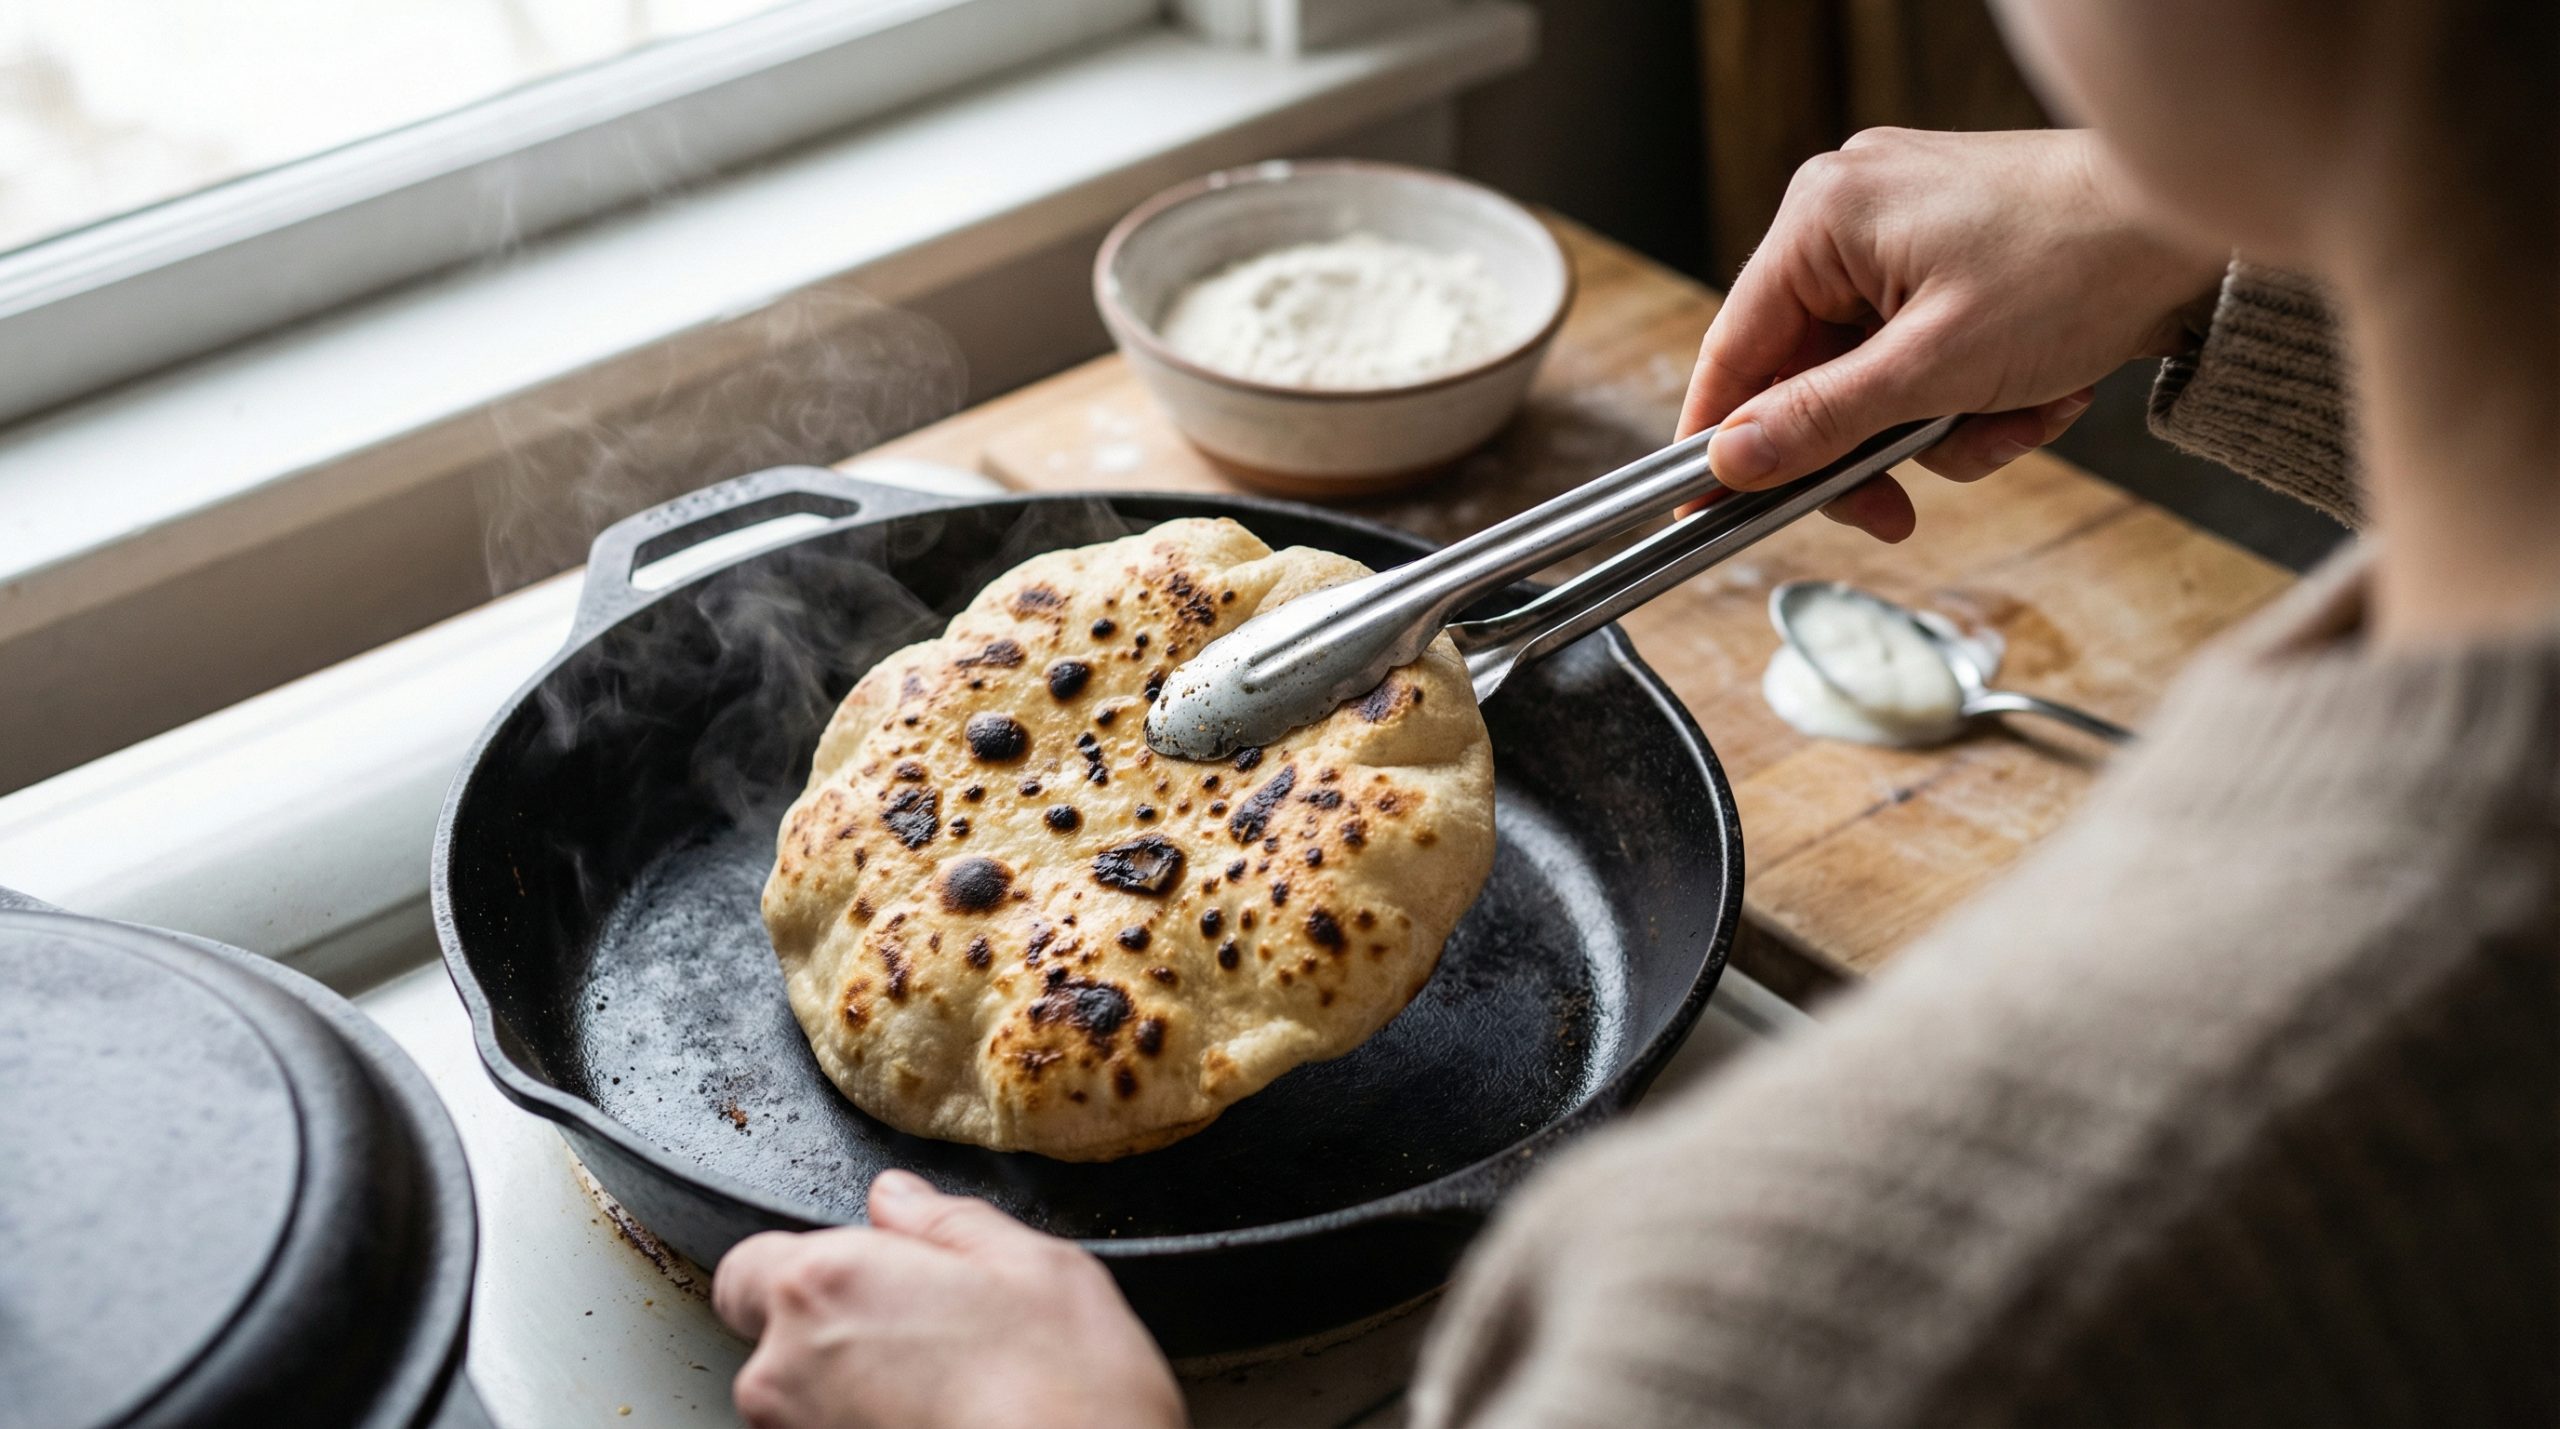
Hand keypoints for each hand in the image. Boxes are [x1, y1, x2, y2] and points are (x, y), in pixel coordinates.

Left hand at [714, 1171, 1184, 1428]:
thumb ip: (946, 1223)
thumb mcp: (1035, 1268)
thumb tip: (900, 1200)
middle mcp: (787, 1370)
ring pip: (808, 1402)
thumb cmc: (1065, 1392)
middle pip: (778, 1341)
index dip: (805, 1269)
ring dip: (856, 1391)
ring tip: (946, 1393)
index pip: (748, 1268)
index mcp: (827, 1284)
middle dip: (840, 1333)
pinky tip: (940, 1424)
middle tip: (930, 1337)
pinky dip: (873, 1428)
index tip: (865, 1276)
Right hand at [1683, 128, 2225, 539]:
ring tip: (2012, 422)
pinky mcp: (1957, 257)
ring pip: (1877, 378)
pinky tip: (2041, 396)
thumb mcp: (1933, 368)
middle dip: (1871, 444)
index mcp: (1825, 216)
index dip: (1720, 441)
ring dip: (1941, 426)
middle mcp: (1853, 213)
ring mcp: (1907, 233)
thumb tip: (1731, 462)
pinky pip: (1927, 356)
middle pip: (1810, 374)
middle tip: (1895, 509)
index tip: (1703, 513)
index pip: (1736, 348)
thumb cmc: (2079, 268)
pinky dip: (1976, 396)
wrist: (2205, 231)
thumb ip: (1820, 421)